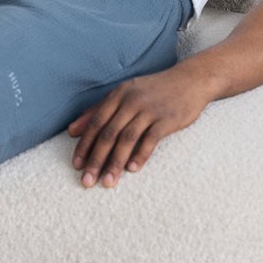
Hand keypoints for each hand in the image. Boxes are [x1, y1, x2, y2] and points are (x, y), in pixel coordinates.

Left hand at [67, 64, 212, 187]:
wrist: (190, 80)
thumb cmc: (153, 90)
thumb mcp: (124, 94)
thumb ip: (98, 110)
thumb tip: (72, 130)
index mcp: (117, 95)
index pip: (95, 123)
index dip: (85, 145)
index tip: (76, 165)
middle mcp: (130, 101)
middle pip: (108, 133)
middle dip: (96, 159)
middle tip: (87, 181)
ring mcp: (149, 110)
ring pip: (127, 139)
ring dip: (115, 163)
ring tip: (108, 182)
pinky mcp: (167, 119)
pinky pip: (150, 139)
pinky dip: (141, 155)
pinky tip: (133, 170)